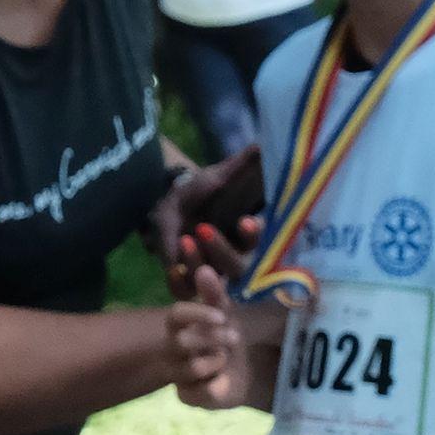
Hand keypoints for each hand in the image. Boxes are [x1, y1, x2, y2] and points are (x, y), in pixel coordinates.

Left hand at [148, 146, 256, 282]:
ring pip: (212, 280)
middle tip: (203, 229)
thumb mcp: (220, 176)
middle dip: (223, 251)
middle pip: (238, 267)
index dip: (254, 235)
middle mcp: (232, 258)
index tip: (246, 220)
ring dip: (199, 263)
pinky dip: (179, 283)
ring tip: (184, 239)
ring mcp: (208, 271)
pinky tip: (172, 269)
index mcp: (246, 236)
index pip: (259, 242)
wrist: (168, 203)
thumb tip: (267, 142)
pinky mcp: (185, 280)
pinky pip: (185, 291)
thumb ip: (244, 164)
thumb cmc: (202, 191)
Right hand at [166, 268, 252, 409]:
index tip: (221, 317)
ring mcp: (177, 374)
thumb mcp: (225, 314)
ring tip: (225, 359)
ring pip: (191, 367)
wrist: (243, 373)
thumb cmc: (227, 338)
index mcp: (178, 327)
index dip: (196, 314)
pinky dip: (216, 383)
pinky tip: (221, 379)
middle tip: (235, 338)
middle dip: (212, 338)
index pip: (175, 316)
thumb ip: (214, 293)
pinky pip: (199, 392)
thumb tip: (204, 269)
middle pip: (181, 342)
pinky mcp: (187, 396)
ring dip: (216, 361)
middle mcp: (171, 350)